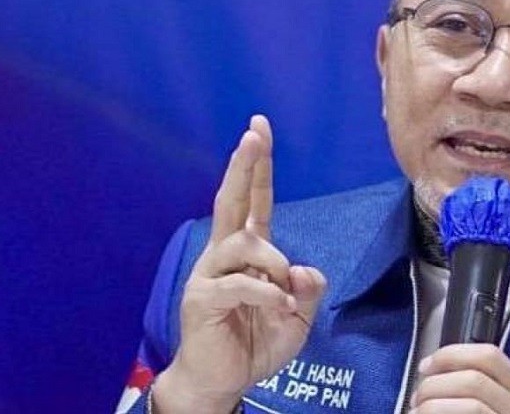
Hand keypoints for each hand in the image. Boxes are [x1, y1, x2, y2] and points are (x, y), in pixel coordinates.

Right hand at [152, 115, 327, 413]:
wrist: (221, 381)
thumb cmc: (255, 342)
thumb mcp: (296, 317)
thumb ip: (307, 290)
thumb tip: (306, 270)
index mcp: (247, 252)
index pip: (254, 201)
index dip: (257, 167)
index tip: (258, 129)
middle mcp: (224, 255)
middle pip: (232, 200)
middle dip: (244, 166)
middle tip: (253, 134)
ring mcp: (210, 274)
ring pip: (243, 243)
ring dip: (273, 264)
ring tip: (285, 295)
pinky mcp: (202, 298)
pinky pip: (240, 284)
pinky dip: (267, 294)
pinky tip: (280, 308)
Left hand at [409, 344, 509, 413]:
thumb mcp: (501, 409)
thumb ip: (482, 391)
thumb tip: (435, 375)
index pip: (490, 356)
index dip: (452, 354)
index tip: (426, 365)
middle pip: (475, 378)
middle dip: (436, 384)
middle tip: (417, 398)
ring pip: (471, 403)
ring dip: (433, 406)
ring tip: (418, 413)